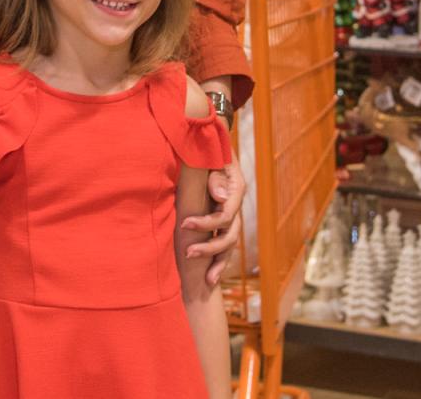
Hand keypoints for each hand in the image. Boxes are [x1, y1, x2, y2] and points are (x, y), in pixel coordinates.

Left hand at [182, 153, 245, 286]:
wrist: (207, 141)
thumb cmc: (206, 149)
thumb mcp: (211, 157)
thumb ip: (215, 176)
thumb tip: (219, 197)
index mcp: (235, 189)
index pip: (225, 214)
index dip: (206, 223)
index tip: (184, 225)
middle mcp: (236, 204)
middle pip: (230, 234)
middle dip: (210, 247)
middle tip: (187, 253)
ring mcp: (232, 215)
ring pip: (231, 244)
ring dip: (218, 262)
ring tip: (206, 280)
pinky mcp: (224, 222)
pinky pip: (226, 246)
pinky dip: (219, 263)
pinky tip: (211, 280)